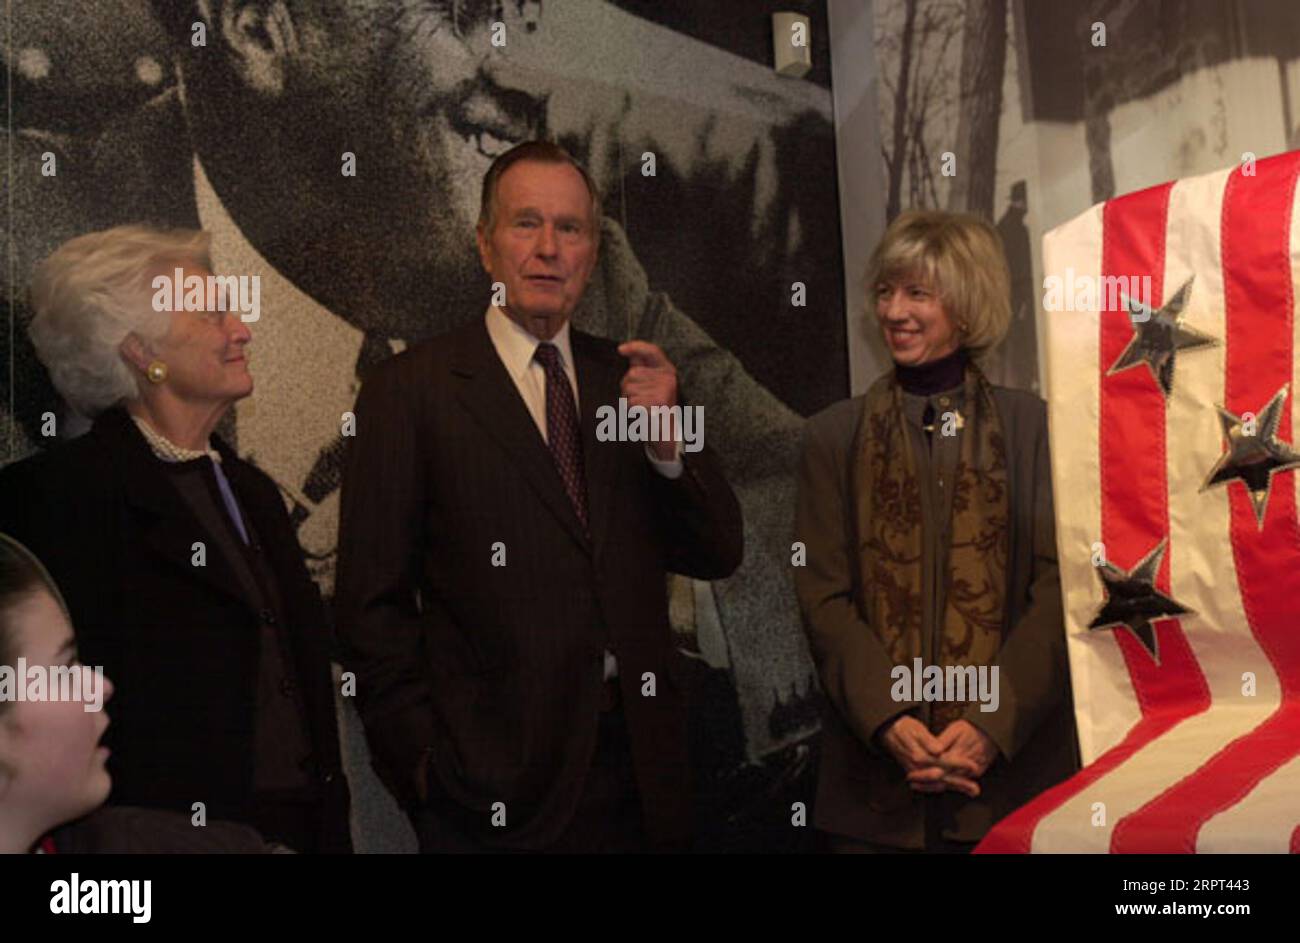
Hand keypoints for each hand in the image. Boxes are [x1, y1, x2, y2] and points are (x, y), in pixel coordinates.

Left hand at [617, 340, 678, 462]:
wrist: (666, 432)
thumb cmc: (655, 405)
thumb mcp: (651, 383)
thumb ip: (641, 366)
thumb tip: (627, 350)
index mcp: (667, 369)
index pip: (652, 351)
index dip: (636, 347)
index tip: (620, 349)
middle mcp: (668, 377)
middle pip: (632, 373)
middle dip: (628, 386)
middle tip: (639, 397)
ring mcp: (665, 389)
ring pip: (629, 388)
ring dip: (628, 398)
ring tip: (641, 405)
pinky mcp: (658, 401)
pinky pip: (631, 401)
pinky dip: (631, 409)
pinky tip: (641, 412)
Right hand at [882, 716, 981, 798]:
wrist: (889, 732)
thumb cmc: (904, 728)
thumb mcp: (916, 729)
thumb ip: (927, 740)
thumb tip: (939, 750)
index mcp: (919, 756)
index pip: (944, 762)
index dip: (960, 764)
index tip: (973, 766)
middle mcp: (917, 768)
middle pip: (942, 778)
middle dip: (961, 783)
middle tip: (976, 788)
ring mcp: (915, 773)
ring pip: (938, 784)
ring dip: (955, 788)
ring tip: (971, 791)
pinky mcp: (915, 775)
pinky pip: (931, 785)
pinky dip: (943, 788)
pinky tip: (953, 788)